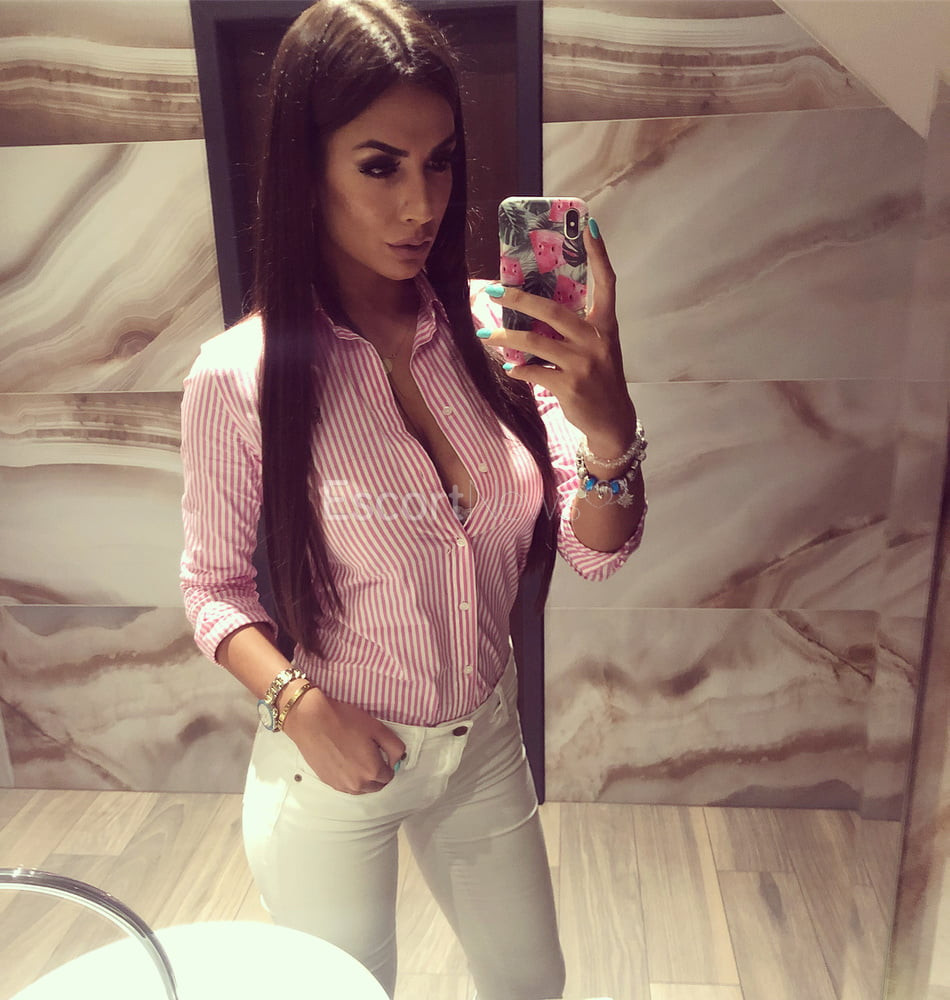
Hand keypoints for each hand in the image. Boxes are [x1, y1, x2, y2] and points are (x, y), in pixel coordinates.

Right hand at [282, 688, 405, 794]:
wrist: (311, 720)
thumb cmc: (344, 721)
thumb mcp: (377, 728)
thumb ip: (395, 747)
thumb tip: (398, 760)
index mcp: (373, 771)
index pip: (389, 775)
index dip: (388, 762)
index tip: (380, 750)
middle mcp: (358, 784)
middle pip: (376, 785)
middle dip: (377, 772)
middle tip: (370, 753)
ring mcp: (341, 785)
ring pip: (361, 788)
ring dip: (364, 777)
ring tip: (356, 756)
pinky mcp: (328, 782)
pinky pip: (346, 786)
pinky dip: (350, 778)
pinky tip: (344, 760)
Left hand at [480, 223, 635, 442]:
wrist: (613, 422)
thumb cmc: (601, 379)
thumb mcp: (598, 348)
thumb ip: (576, 329)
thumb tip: (535, 312)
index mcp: (606, 326)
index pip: (607, 283)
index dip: (599, 254)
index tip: (589, 225)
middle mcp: (596, 340)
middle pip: (554, 311)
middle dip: (520, 298)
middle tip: (493, 291)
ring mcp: (583, 364)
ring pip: (536, 342)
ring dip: (507, 337)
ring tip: (486, 333)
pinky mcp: (569, 386)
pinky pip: (533, 372)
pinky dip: (518, 369)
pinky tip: (510, 367)